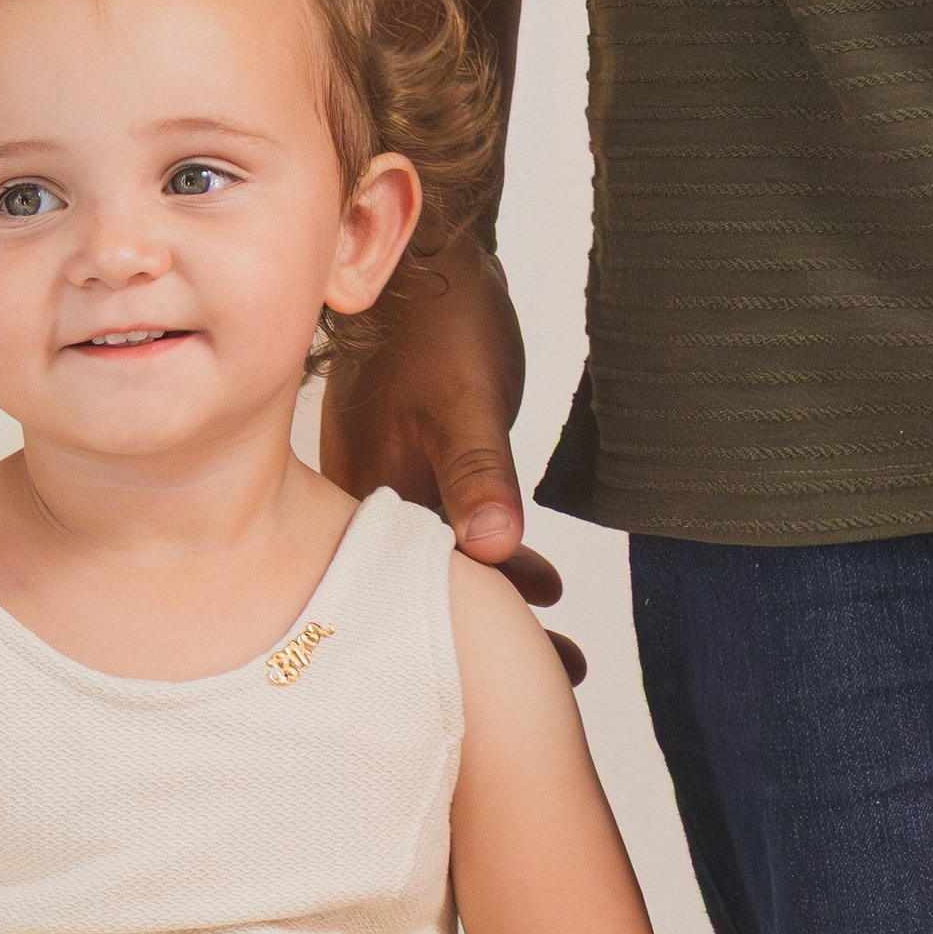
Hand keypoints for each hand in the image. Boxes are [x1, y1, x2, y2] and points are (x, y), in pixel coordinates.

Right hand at [320, 239, 583, 682]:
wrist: (431, 253)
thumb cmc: (442, 317)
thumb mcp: (468, 399)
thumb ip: (480, 476)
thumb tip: (493, 553)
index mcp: (367, 492)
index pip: (419, 588)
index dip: (476, 638)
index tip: (529, 680)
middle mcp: (368, 498)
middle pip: (431, 590)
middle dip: (496, 639)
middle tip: (565, 679)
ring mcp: (390, 483)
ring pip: (449, 563)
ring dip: (505, 599)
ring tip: (564, 647)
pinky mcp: (414, 468)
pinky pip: (456, 531)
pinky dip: (497, 558)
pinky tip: (540, 576)